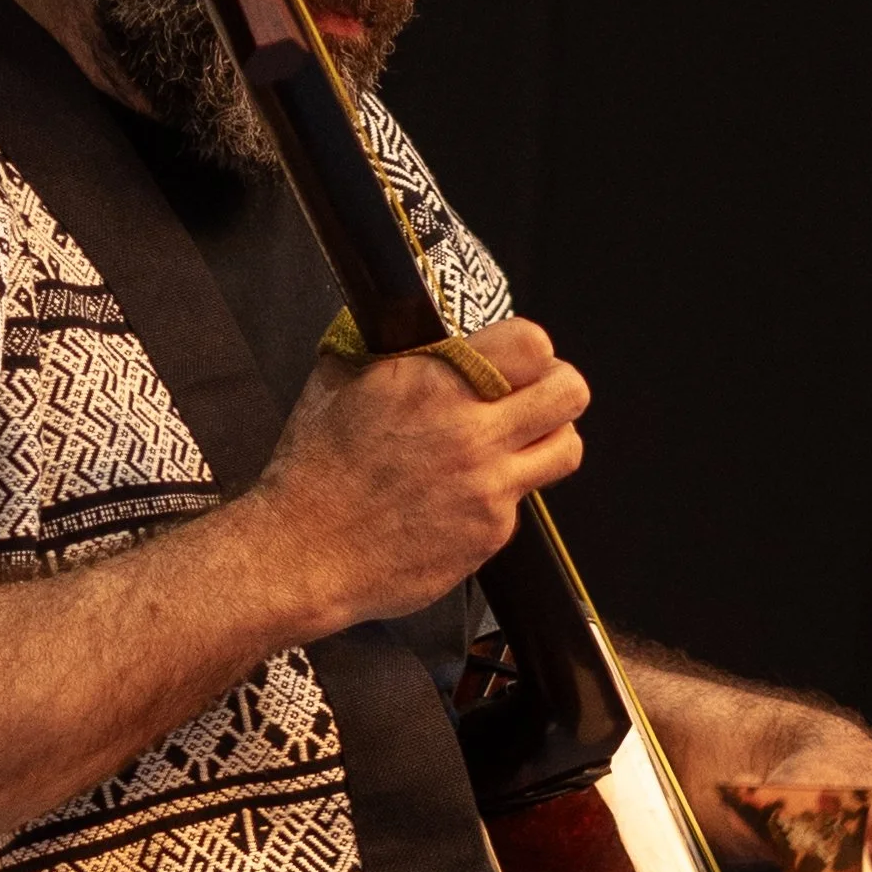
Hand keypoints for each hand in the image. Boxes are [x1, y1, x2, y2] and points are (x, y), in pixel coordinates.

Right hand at [249, 317, 589, 632]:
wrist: (301, 552)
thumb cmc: (312, 467)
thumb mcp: (338, 378)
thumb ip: (389, 345)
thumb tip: (411, 318)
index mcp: (434, 382)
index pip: (532, 344)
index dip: (528, 351)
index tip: (514, 361)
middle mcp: (471, 432)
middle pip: (569, 392)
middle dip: (557, 387)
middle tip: (533, 396)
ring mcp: (487, 487)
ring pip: (566, 449)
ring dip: (548, 440)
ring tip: (517, 443)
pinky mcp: (489, 534)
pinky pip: (523, 502)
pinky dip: (501, 495)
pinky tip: (463, 497)